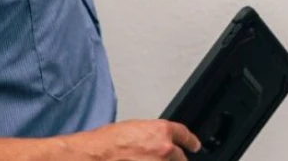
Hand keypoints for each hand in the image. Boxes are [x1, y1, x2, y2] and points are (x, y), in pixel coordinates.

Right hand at [77, 119, 201, 160]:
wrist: (92, 156)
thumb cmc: (104, 143)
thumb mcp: (132, 129)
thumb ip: (150, 136)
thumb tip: (154, 142)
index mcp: (160, 131)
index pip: (184, 135)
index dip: (191, 141)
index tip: (194, 145)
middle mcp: (164, 148)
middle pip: (180, 157)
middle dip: (175, 159)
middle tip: (160, 160)